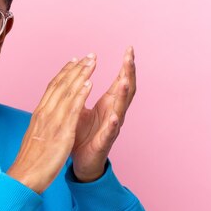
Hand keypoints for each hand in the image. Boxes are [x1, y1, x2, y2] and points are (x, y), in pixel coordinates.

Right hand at [7, 55, 95, 193]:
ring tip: (92, 62)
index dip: (65, 72)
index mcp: (39, 113)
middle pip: (61, 85)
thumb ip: (41, 123)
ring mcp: (52, 122)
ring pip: (67, 92)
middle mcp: (44, 113)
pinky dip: (80, 95)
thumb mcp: (35, 135)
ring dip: (81, 75)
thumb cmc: (30, 160)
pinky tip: (89, 84)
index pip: (53, 87)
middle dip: (76, 68)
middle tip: (89, 55)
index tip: (75, 61)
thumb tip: (44, 115)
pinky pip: (72, 110)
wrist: (24, 176)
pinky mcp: (61, 132)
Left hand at [71, 47, 136, 181]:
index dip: (126, 66)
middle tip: (130, 57)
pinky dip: (113, 125)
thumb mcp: (81, 108)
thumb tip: (82, 72)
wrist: (81, 161)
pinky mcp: (104, 143)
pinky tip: (115, 117)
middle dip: (128, 73)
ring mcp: (111, 128)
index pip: (120, 80)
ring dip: (123, 95)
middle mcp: (114, 114)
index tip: (130, 49)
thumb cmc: (83, 133)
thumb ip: (84, 92)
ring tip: (124, 80)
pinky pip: (110, 133)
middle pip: (125, 90)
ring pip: (121, 109)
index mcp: (109, 104)